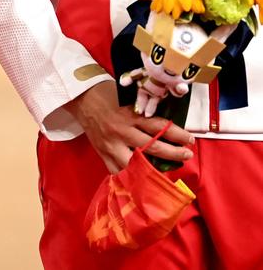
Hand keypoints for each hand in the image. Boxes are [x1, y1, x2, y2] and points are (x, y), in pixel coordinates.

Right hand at [63, 81, 194, 172]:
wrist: (80, 97)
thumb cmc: (106, 93)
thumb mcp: (126, 97)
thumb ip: (142, 110)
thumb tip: (162, 123)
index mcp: (130, 114)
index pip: (159, 126)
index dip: (177, 134)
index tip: (190, 139)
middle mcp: (122, 131)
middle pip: (153, 147)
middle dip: (173, 152)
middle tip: (187, 154)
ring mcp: (112, 144)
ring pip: (137, 163)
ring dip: (154, 169)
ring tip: (168, 171)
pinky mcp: (103, 153)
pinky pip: (118, 170)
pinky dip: (129, 175)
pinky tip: (140, 178)